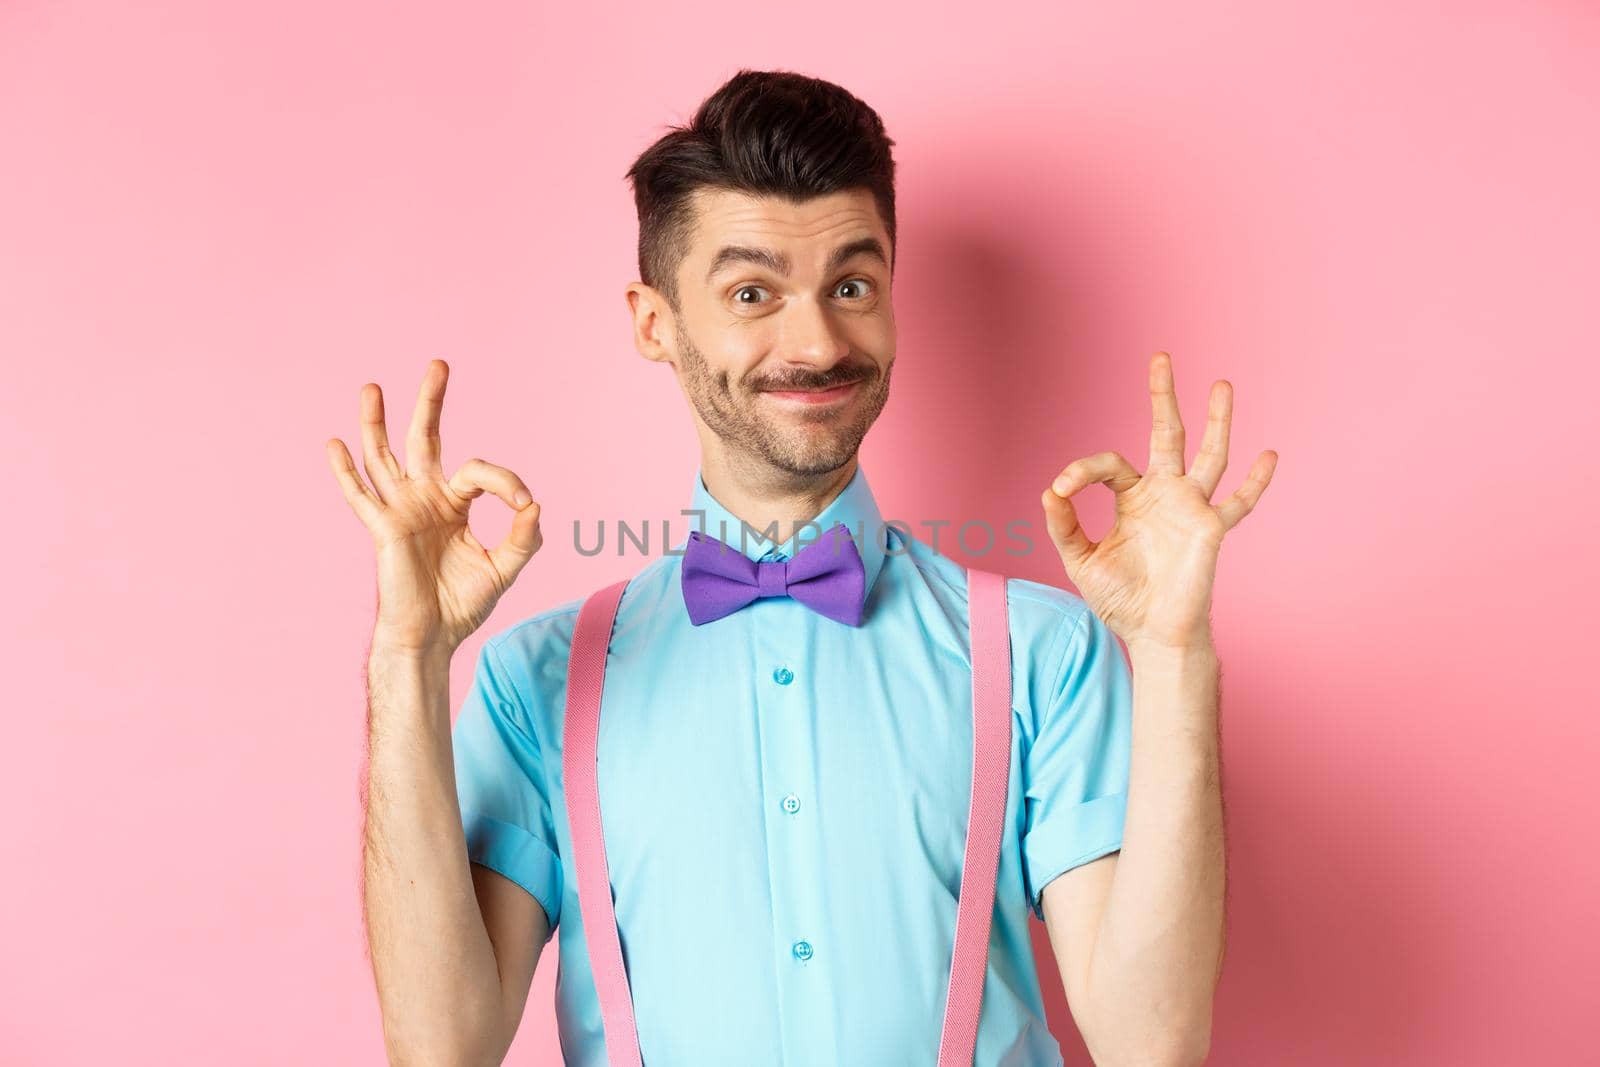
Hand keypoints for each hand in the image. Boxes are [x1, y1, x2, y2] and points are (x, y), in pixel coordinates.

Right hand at [326, 359, 543, 654]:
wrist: (433, 636)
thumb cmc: (463, 602)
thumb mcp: (504, 568)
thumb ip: (523, 539)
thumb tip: (534, 506)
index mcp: (454, 502)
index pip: (480, 472)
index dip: (506, 482)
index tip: (524, 504)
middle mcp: (425, 497)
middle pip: (425, 439)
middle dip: (431, 402)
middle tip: (439, 364)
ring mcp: (401, 509)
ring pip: (384, 456)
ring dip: (376, 422)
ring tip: (372, 386)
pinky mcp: (383, 528)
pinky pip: (361, 497)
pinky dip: (345, 472)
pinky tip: (334, 444)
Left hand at [1040, 352, 1276, 650]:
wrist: (1152, 634)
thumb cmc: (1120, 598)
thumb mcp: (1081, 561)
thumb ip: (1065, 527)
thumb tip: (1049, 492)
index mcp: (1132, 498)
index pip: (1108, 465)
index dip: (1081, 471)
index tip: (1061, 489)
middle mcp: (1164, 494)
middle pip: (1166, 435)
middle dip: (1162, 398)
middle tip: (1160, 358)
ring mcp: (1191, 508)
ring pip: (1208, 456)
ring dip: (1215, 421)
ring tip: (1220, 385)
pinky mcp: (1211, 529)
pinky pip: (1238, 504)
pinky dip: (1254, 482)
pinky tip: (1269, 454)